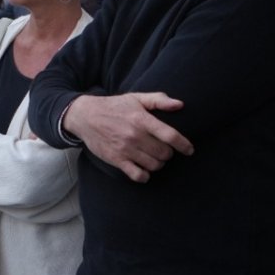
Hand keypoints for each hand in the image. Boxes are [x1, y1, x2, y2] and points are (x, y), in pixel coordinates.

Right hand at [64, 93, 193, 182]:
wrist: (85, 116)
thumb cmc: (114, 107)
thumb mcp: (135, 98)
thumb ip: (158, 100)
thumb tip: (180, 104)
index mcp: (141, 119)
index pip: (170, 135)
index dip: (184, 144)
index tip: (189, 150)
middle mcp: (135, 135)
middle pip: (164, 153)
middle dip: (168, 153)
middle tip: (163, 150)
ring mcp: (125, 149)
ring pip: (154, 165)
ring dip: (158, 163)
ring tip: (153, 157)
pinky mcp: (116, 159)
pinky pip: (138, 175)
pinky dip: (145, 175)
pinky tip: (144, 169)